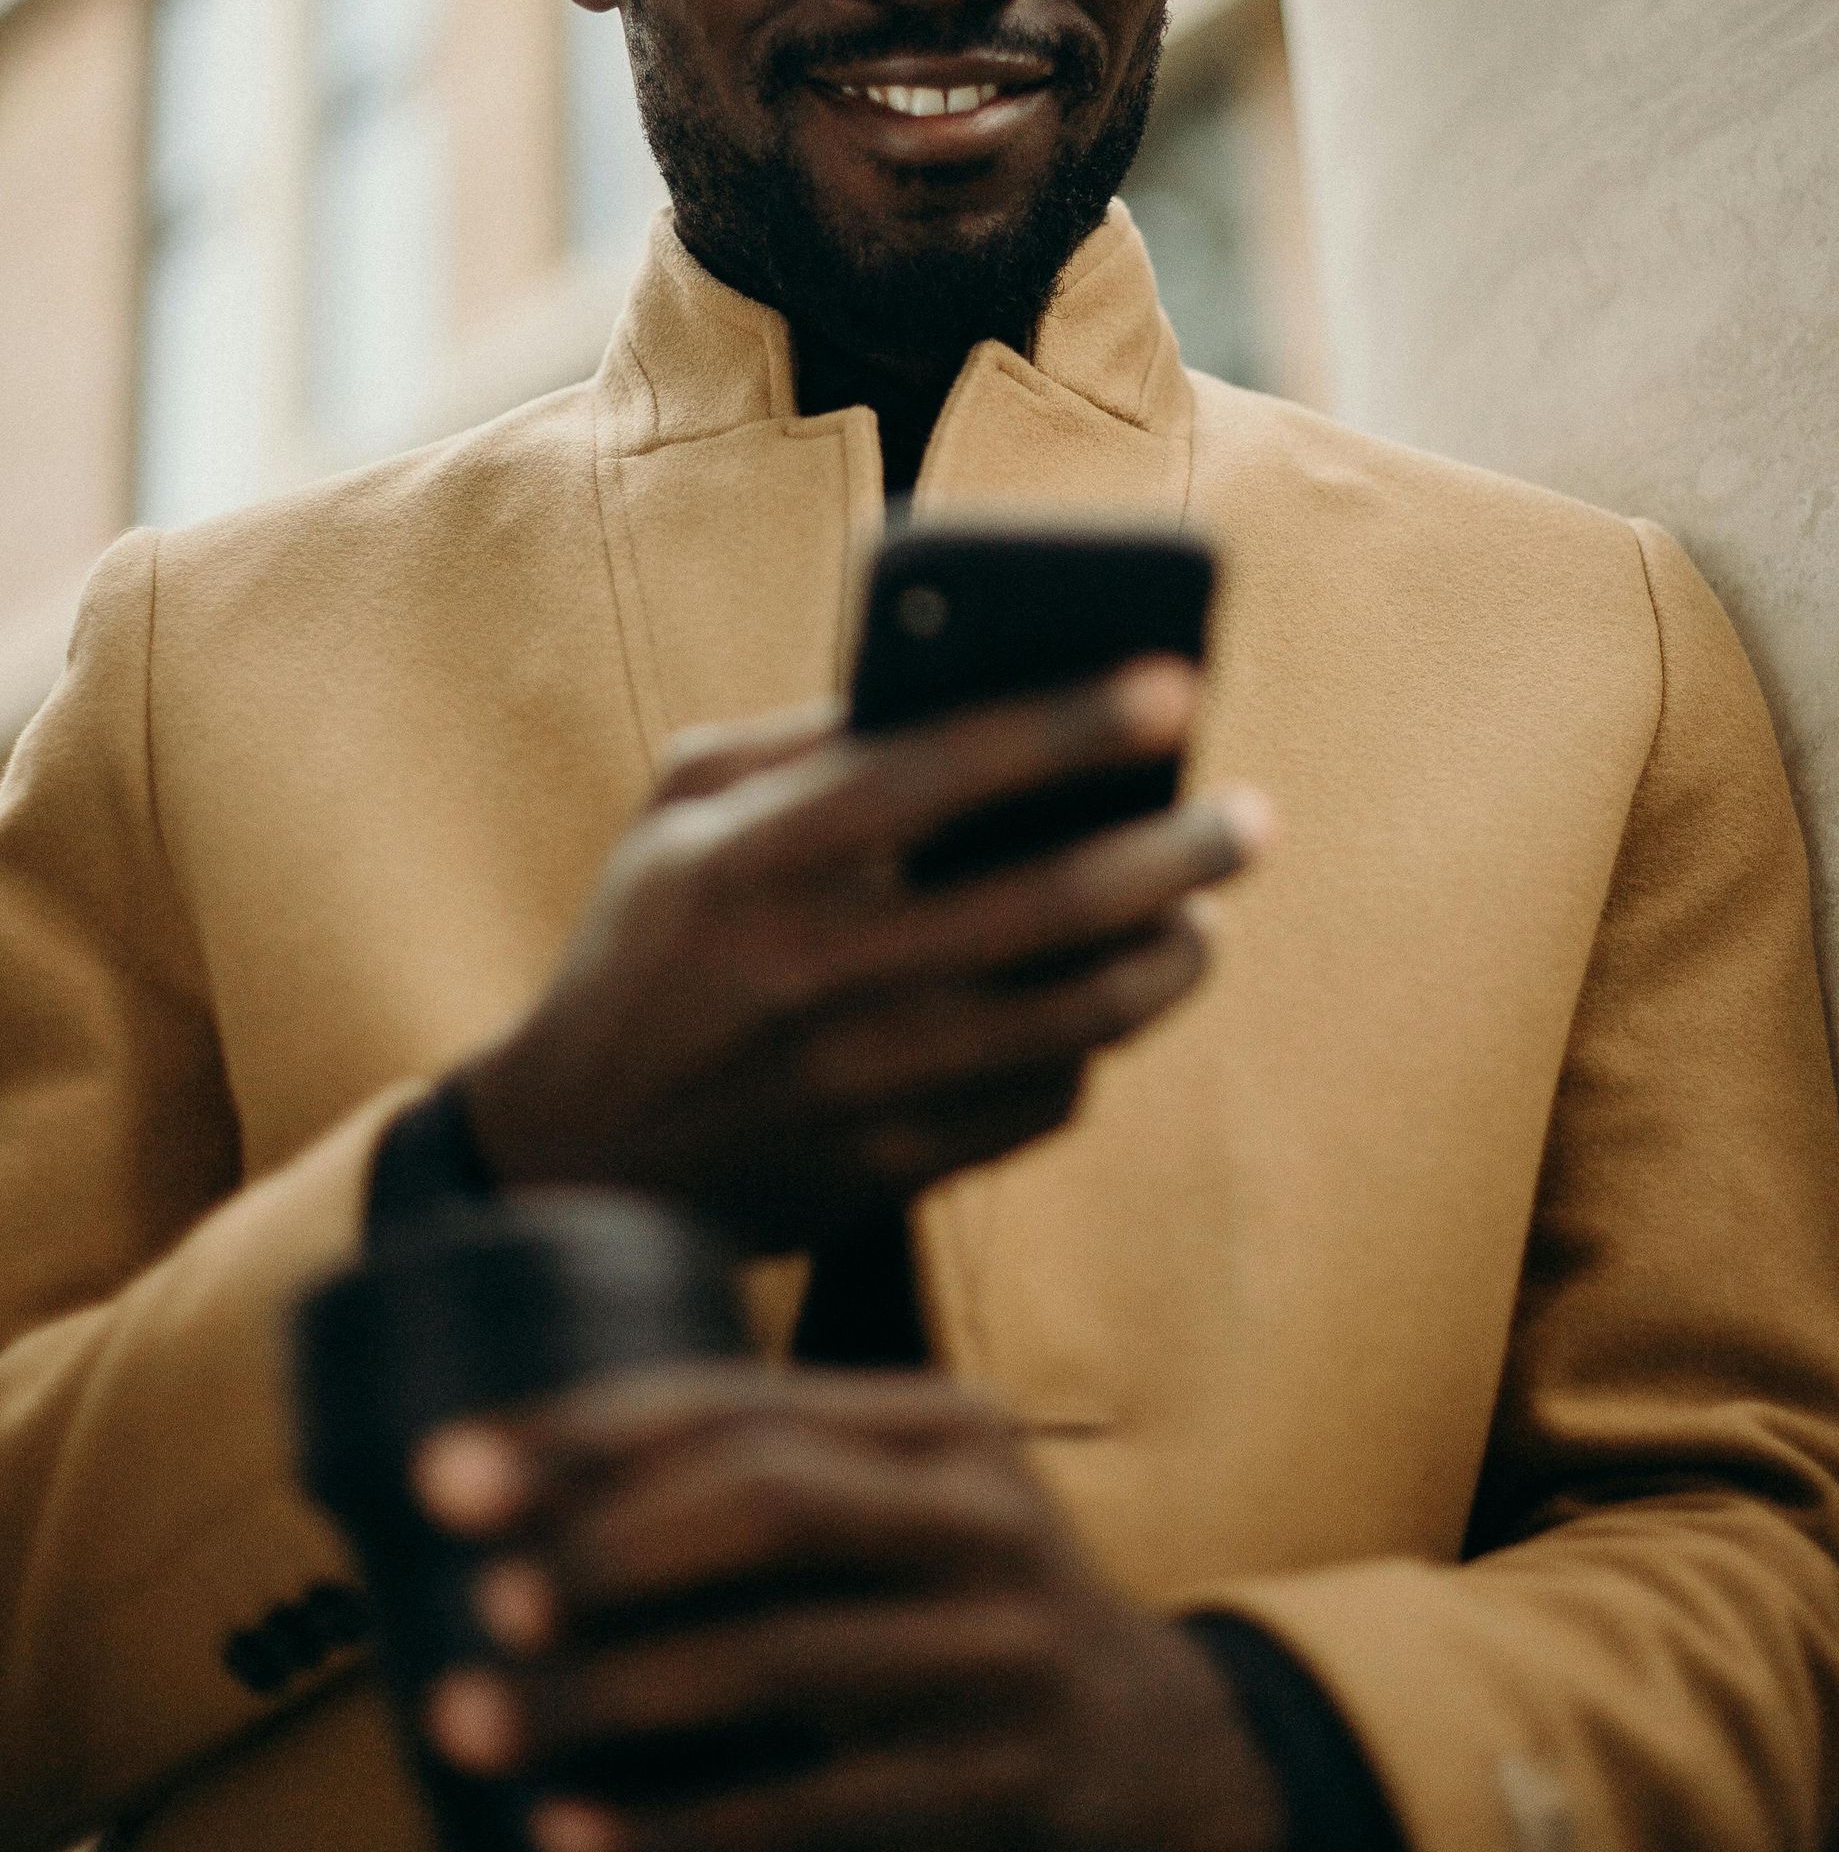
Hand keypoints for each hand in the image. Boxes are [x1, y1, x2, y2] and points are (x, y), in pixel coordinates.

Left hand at [416, 1365, 1285, 1851]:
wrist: (1168, 1765)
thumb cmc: (964, 1629)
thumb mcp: (898, 1529)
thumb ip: (761, 1500)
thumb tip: (515, 1516)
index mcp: (936, 1425)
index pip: (739, 1403)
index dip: (586, 1434)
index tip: (448, 1471)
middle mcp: (980, 1513)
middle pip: (767, 1499)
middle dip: (601, 1545)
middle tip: (472, 1599)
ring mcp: (1004, 1649)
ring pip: (780, 1655)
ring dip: (609, 1692)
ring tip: (473, 1722)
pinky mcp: (1010, 1782)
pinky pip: (822, 1808)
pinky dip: (684, 1823)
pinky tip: (576, 1832)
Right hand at [458, 663, 1266, 1250]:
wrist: (574, 1156)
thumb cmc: (646, 946)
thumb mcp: (679, 812)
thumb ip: (802, 738)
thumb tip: (961, 689)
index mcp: (751, 859)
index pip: (937, 768)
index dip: (1067, 723)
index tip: (1175, 683)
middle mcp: (811, 971)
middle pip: (1046, 900)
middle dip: (1176, 848)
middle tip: (1251, 815)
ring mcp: (858, 1082)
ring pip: (1075, 1015)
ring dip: (1169, 957)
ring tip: (1204, 915)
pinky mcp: (893, 1168)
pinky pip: (1045, 1097)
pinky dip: (1097, 1043)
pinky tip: (1114, 998)